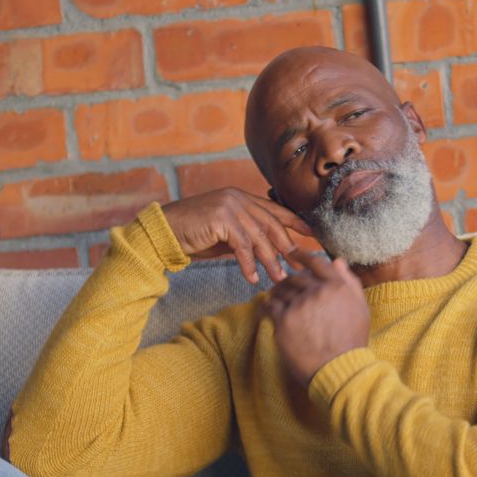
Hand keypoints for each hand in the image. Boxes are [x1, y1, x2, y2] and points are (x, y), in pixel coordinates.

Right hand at [161, 188, 308, 283]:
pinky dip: (248, 263)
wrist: (162, 232)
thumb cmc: (193, 236)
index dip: (296, 222)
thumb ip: (246, 236)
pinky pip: (242, 245)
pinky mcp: (220, 218)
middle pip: (272, 224)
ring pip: (259, 237)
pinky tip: (252, 277)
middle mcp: (238, 198)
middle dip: (287, 247)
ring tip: (277, 278)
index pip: (276, 209)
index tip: (313, 235)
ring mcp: (229, 205)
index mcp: (242, 198)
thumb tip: (269, 250)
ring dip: (270, 260)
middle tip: (299, 265)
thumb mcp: (225, 235)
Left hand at [264, 248, 369, 387]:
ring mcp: (299, 306)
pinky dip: (266, 306)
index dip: (302, 256)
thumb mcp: (360, 307)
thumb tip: (337, 260)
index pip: (316, 263)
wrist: (340, 368)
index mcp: (337, 286)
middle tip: (285, 287)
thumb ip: (349, 281)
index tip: (293, 253)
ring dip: (278, 293)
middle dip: (290, 281)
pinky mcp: (284, 321)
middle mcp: (318, 292)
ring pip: (281, 290)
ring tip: (276, 298)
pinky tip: (265, 309)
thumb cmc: (352, 340)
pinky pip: (269, 306)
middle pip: (296, 278)